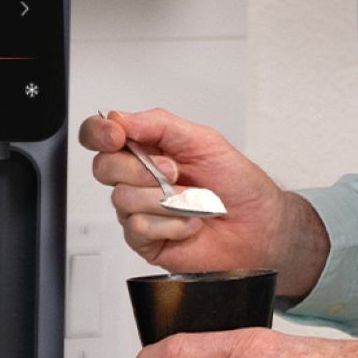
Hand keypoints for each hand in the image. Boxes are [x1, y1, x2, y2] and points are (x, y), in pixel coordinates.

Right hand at [78, 108, 327, 299]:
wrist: (259, 226)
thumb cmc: (237, 183)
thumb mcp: (203, 140)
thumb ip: (158, 123)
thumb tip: (121, 117)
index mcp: (146, 148)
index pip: (101, 135)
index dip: (98, 132)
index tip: (115, 135)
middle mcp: (136, 178)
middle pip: (104, 167)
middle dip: (140, 168)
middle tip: (175, 171)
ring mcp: (139, 210)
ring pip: (122, 200)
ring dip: (165, 200)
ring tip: (193, 202)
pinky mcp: (145, 240)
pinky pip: (138, 228)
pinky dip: (171, 224)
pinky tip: (190, 223)